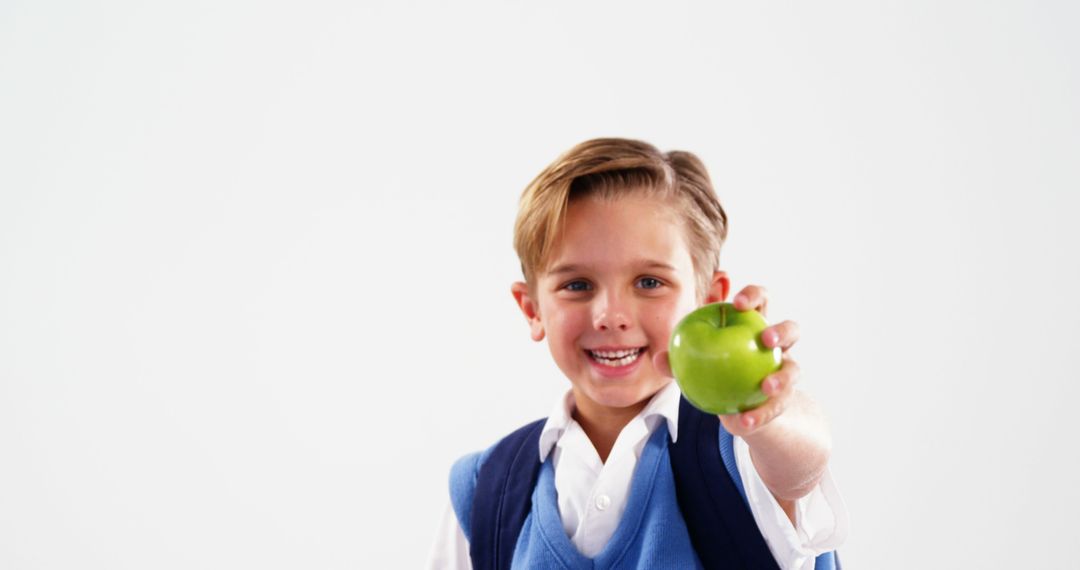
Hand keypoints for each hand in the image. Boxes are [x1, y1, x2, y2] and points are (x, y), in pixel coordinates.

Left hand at [652, 284, 800, 437]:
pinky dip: (760, 415)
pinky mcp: (785, 400)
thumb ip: (679, 361)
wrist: (743, 406)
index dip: (754, 295)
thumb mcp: (697, 365)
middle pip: (791, 329)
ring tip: (767, 386)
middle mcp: (776, 348)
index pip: (761, 301)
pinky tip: (744, 422)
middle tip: (765, 340)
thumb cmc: (716, 373)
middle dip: (781, 331)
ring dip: (782, 377)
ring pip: (795, 369)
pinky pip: (776, 407)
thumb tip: (657, 358)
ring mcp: (785, 372)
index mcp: (754, 327)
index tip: (738, 303)